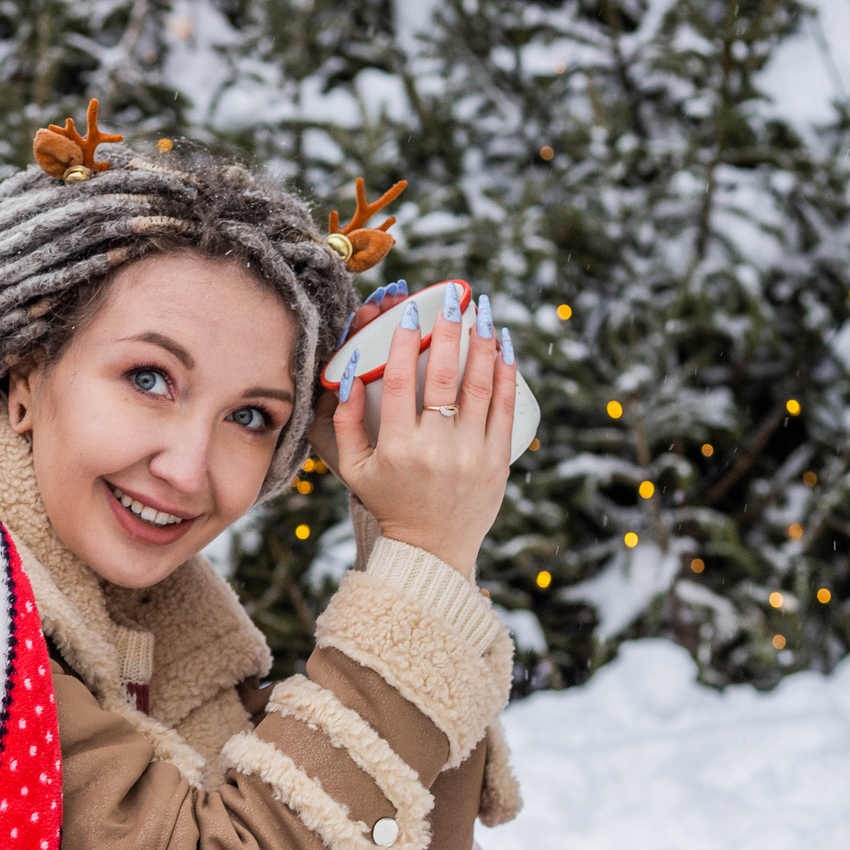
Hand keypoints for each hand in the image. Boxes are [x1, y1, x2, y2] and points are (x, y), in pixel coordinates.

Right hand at [312, 287, 518, 578]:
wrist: (431, 550)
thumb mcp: (353, 468)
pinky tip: (503, 345)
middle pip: (442, 376)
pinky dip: (506, 372)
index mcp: (395, 448)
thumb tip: (347, 373)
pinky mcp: (496, 461)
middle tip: (451, 299)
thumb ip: (342, 422)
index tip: (410, 312)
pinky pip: (505, 408)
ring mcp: (469, 455)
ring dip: (482, 342)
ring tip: (481, 310)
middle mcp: (434, 449)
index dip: (404, 342)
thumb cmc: (389, 502)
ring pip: (480, 386)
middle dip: (448, 330)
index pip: (398, 382)